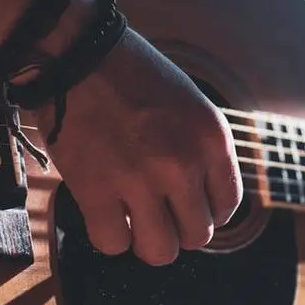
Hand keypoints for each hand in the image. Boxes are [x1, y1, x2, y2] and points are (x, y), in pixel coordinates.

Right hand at [31, 28, 242, 265]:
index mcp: (211, 138)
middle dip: (177, 229)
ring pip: (160, 251)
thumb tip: (199, 200)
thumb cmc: (129, 75)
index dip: (205, 212)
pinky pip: (113, 244)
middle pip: (197, 235)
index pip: (227, 206)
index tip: (184, 205)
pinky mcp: (96, 191)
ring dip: (146, 241)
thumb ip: (200, 150)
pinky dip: (108, 235)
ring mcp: (140, 180)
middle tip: (156, 212)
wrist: (77, 53)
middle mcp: (183, 163)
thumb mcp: (187, 103)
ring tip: (133, 220)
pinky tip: (104, 213)